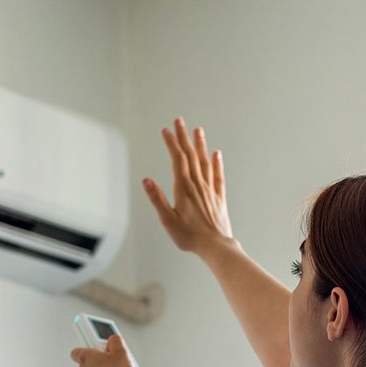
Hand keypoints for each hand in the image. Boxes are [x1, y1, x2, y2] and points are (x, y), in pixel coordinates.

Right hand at [142, 117, 234, 257]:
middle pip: (190, 155)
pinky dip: (217, 163)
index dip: (171, 143)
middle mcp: (198, 185)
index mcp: (183, 188)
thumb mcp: (168, 220)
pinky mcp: (219, 198)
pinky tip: (217, 154)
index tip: (166, 130)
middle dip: (184, 137)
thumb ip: (158, 199)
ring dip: (200, 145)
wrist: (216, 246)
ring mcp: (209, 190)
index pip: (177, 159)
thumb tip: (146, 180)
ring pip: (205, 162)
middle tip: (179, 120)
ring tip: (198, 130)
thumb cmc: (189, 237)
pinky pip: (218, 176)